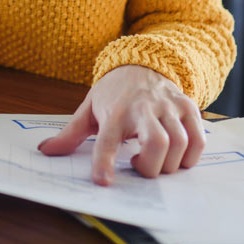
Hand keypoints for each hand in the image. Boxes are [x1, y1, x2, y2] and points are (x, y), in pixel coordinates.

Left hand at [37, 65, 204, 185]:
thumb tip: (45, 151)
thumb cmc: (115, 92)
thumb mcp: (89, 109)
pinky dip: (190, 156)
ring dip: (169, 164)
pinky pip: (198, 139)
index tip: (103, 181)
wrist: (142, 61)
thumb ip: (70, 134)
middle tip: (138, 166)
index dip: (105, 161)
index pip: (107, 139)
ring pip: (180, 143)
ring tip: (155, 159)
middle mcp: (144, 108)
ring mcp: (169, 107)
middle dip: (151, 167)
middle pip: (157, 143)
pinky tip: (175, 155)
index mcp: (115, 111)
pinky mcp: (188, 107)